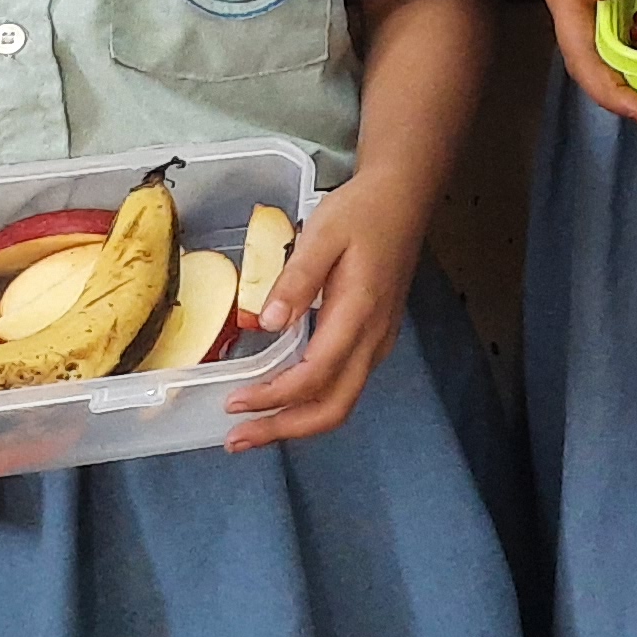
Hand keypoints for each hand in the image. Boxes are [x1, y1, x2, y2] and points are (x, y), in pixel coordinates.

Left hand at [224, 165, 423, 450]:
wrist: (404, 196)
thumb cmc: (361, 212)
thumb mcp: (323, 234)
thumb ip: (297, 280)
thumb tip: (268, 324)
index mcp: (359, 312)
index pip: (315, 374)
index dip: (273, 397)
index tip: (232, 403)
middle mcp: (374, 337)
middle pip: (334, 406)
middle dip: (284, 430)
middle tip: (236, 440)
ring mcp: (379, 339)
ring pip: (341, 400)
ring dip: (297, 421)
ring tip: (252, 428)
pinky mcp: (376, 336)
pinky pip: (345, 384)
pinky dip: (310, 403)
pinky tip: (282, 398)